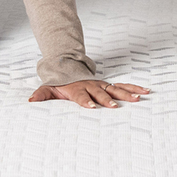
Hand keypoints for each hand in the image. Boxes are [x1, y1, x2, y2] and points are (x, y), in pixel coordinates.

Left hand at [28, 79, 149, 108]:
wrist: (68, 69)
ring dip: (126, 94)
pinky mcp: (109, 85)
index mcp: (77, 89)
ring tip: (138, 99)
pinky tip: (146, 92)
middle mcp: (91, 86)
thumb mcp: (48, 88)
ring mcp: (101, 85)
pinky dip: (134, 89)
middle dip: (108, 100)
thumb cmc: (59, 84)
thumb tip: (31, 100)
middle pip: (101, 93)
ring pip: (116, 89)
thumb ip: (41, 95)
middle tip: (115, 107)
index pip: (81, 95)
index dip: (86, 101)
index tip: (92, 107)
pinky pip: (123, 87)